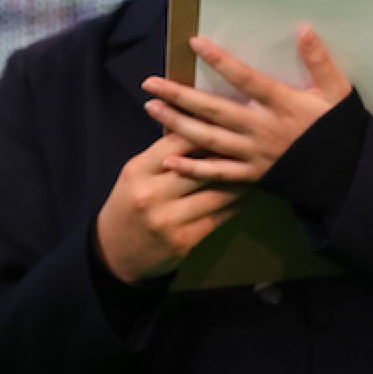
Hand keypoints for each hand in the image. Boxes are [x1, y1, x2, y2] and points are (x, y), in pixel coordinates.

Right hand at [95, 132, 246, 284]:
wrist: (115, 251)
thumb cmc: (129, 204)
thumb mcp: (136, 175)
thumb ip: (163, 154)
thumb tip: (198, 125)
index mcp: (137, 170)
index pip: (177, 141)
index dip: (205, 129)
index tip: (227, 122)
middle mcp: (150, 193)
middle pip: (201, 166)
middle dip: (229, 155)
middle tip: (251, 144)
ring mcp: (167, 219)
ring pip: (217, 193)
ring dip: (241, 181)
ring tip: (257, 169)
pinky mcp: (183, 241)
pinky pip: (219, 217)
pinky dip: (237, 204)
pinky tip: (247, 196)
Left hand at [145, 28, 351, 182]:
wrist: (349, 175)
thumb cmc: (339, 130)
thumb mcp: (337, 93)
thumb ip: (320, 62)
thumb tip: (305, 29)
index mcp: (281, 104)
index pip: (245, 78)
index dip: (220, 60)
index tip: (193, 42)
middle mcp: (262, 128)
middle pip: (214, 109)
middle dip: (179, 95)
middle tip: (149, 82)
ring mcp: (254, 154)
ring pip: (209, 138)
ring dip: (177, 123)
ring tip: (151, 107)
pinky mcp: (252, 176)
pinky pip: (218, 174)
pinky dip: (192, 168)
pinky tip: (167, 160)